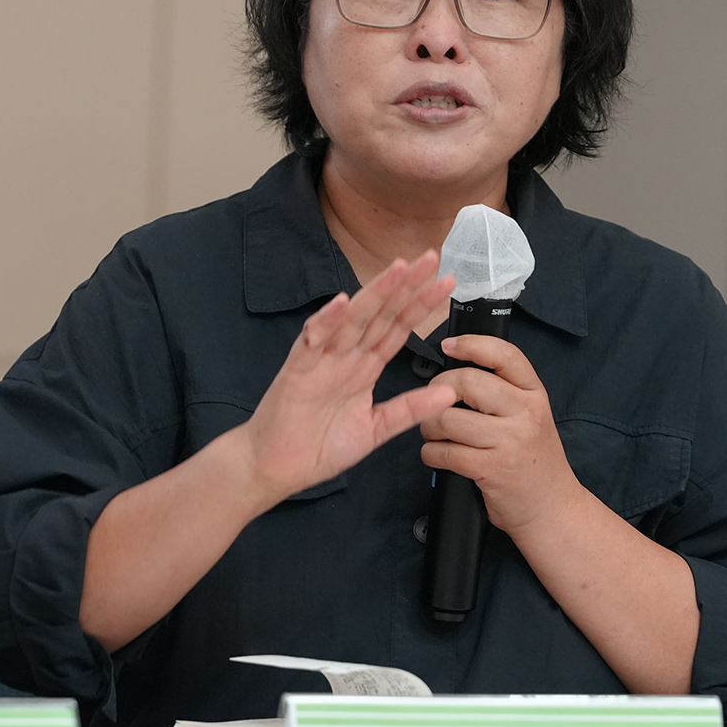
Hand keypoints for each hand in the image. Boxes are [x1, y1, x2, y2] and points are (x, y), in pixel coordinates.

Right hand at [237, 252, 458, 505]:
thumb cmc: (319, 447)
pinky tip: (341, 303)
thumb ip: (410, 410)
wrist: (277, 468)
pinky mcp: (297, 371)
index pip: (398, 328)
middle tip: (430, 257)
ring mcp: (322, 360)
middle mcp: (346, 356)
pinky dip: (325, 322)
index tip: (447, 282)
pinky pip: (312, 342)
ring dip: (374, 293)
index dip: (421, 305)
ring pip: (352, 320)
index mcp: (365, 367)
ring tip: (398, 269)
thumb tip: (450, 392)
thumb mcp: (376, 429)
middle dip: (405, 286)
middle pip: (380, 314)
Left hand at [419, 333, 585, 534]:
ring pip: (449, 418)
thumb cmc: (533, 461)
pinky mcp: (492, 469)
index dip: (472, 344)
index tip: (449, 345)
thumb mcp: (532, 416)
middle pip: (467, 382)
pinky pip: (445, 452)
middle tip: (432, 403)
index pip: (504, 355)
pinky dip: (432, 453)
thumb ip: (504, 393)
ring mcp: (510, 442)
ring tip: (435, 434)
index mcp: (534, 394)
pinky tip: (438, 455)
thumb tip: (458, 372)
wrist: (553, 508)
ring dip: (430, 427)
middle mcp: (525, 413)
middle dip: (437, 391)